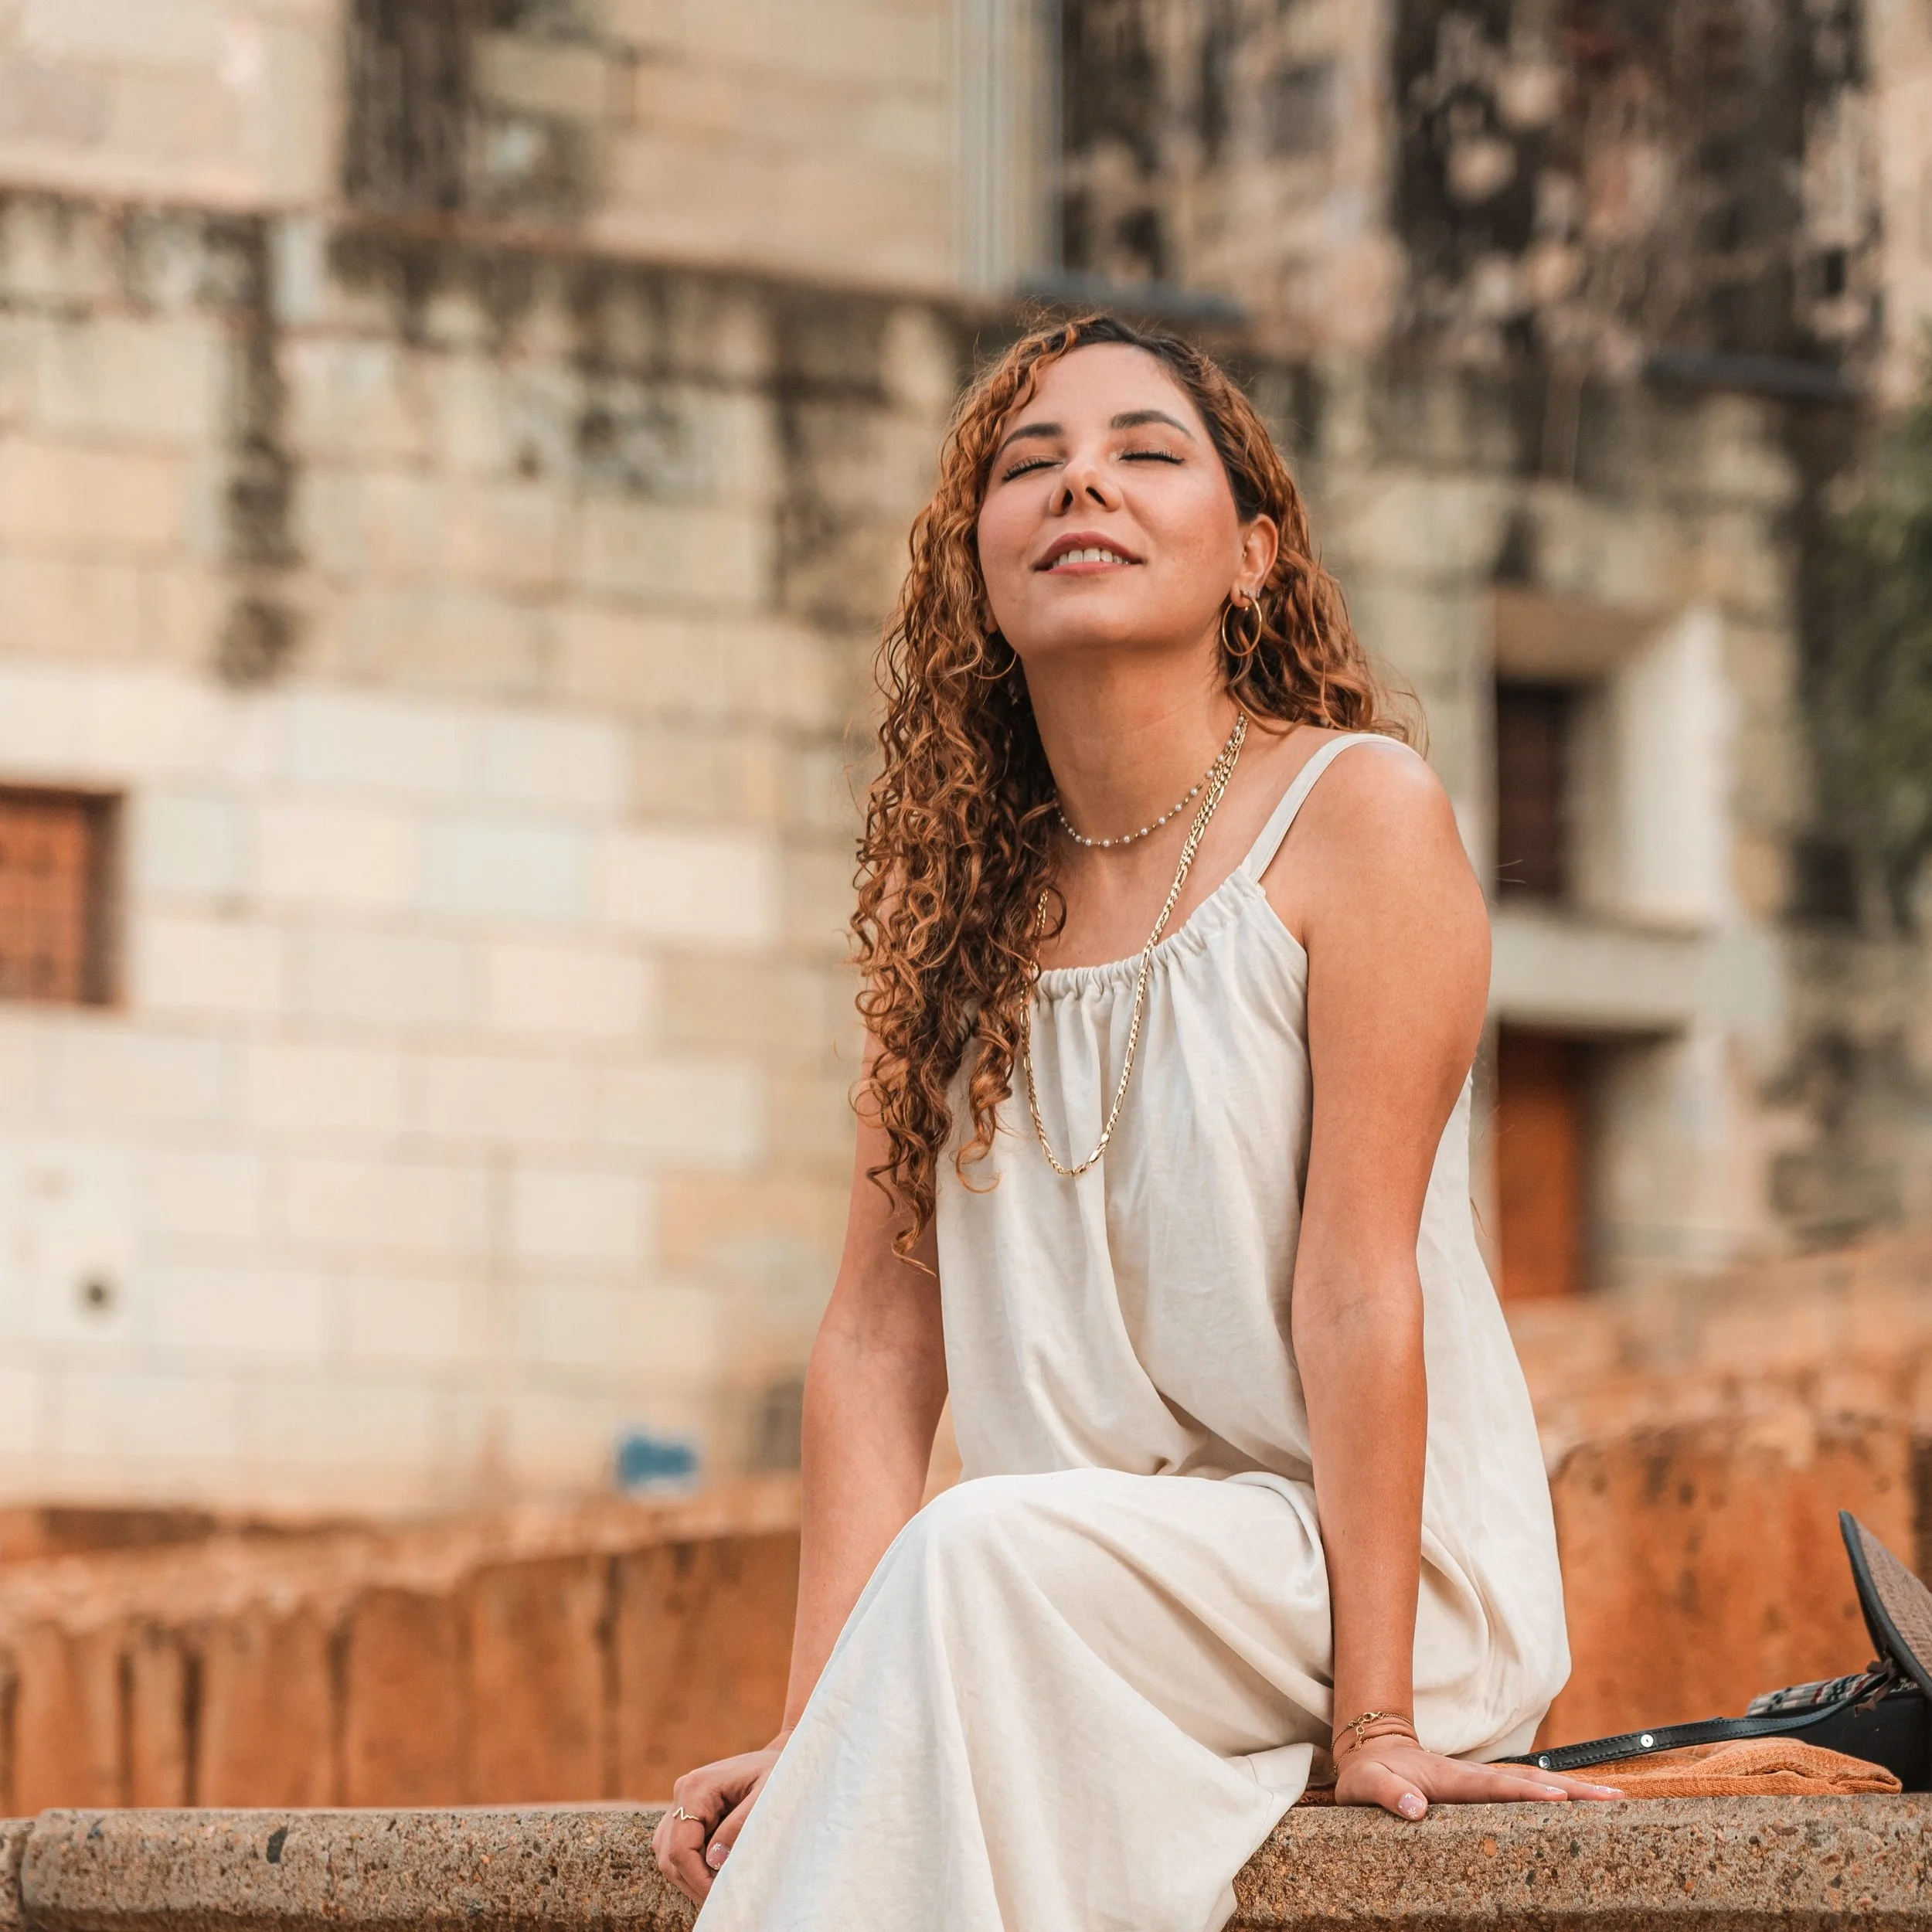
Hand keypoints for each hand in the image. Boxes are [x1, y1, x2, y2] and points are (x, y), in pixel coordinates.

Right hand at [651, 1733, 790, 1904]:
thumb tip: (713, 1861)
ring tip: (717, 1889)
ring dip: (688, 1876)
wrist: (781, 1756)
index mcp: (698, 1787)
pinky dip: (690, 1864)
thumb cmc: (779, 1773)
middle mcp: (683, 1790)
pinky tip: (713, 1871)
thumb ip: (739, 1826)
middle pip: (669, 1854)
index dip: (696, 1878)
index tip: (718, 1897)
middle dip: (692, 1882)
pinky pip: (675, 1844)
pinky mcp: (687, 1809)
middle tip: (719, 1899)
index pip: (681, 1847)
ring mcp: (682, 1799)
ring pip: (667, 1853)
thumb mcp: (767, 1796)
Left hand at [1332, 1734, 1620, 1819]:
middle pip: (1528, 1781)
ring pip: (1531, 1784)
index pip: (1494, 1787)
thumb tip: (1415, 1808)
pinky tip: (1578, 1806)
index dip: (1526, 1792)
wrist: (1368, 1749)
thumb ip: (1387, 1793)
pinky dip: (1553, 1794)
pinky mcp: (1481, 1790)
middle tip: (1613, 1798)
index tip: (1559, 1795)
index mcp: (1449, 1779)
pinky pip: (1522, 1791)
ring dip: (1570, 1790)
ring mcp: (1479, 1782)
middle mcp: (1472, 1778)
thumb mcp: (1364, 1784)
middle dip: (1570, 1789)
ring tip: (1612, 1799)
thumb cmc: (1367, 1774)